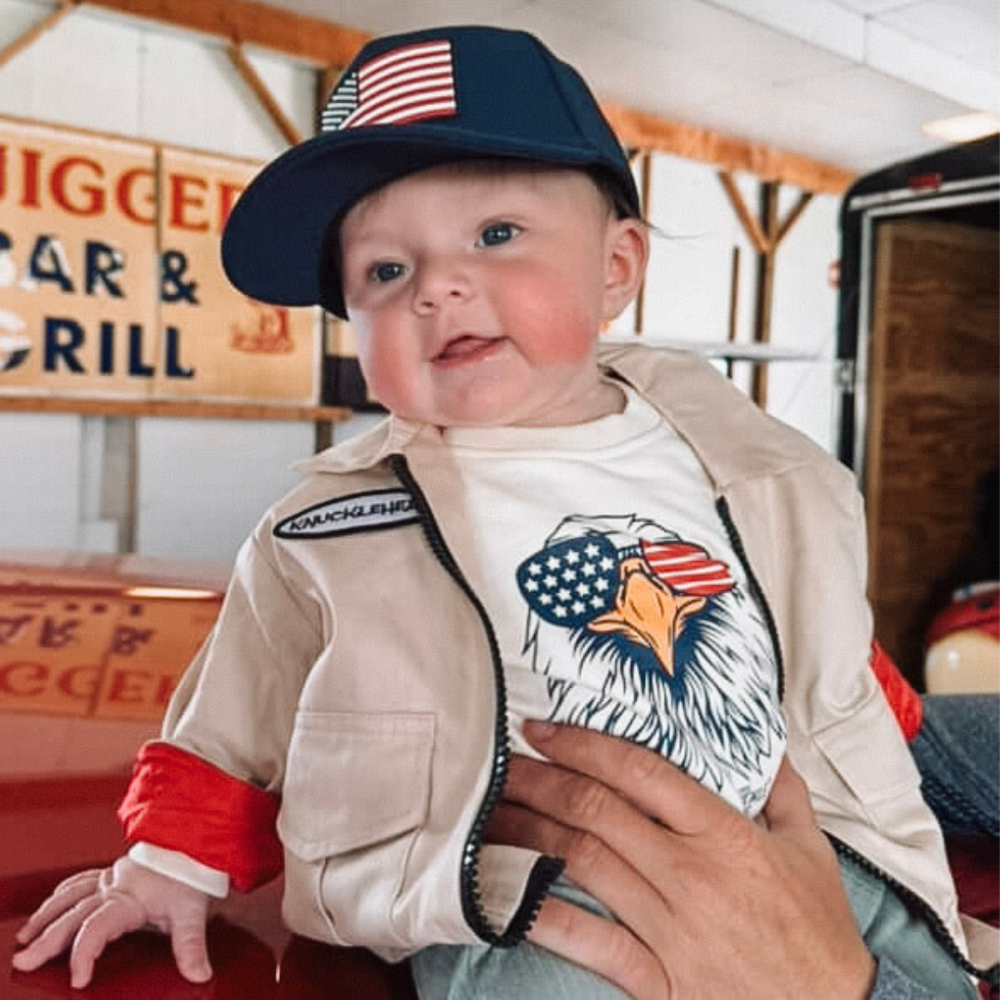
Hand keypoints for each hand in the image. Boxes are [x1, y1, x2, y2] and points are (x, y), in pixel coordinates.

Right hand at [12, 856, 211, 988]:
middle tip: (25, 961)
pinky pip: (80, 881)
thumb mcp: (192, 911)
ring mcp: (111, 878)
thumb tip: (199, 974)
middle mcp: (114, 886)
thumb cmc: (191, 874)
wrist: (195, 839)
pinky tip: (49, 906)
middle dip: (47, 940)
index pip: (97, 927)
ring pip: (69, 896)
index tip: (79, 979)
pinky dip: (60, 895)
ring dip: (45, 917)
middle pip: (73, 915)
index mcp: (129, 898)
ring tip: (25, 937)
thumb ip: (191, 945)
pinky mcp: (113, 873)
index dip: (84, 954)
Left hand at [489, 721, 875, 999]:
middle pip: (596, 811)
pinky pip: (590, 941)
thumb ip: (781, 787)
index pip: (638, 771)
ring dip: (529, 833)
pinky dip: (546, 914)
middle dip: (539, 779)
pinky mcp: (658, 980)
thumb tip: (760, 738)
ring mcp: (669, 927)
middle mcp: (689, 873)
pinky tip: (512, 892)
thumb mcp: (811, 847)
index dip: (582, 744)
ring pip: (581, 863)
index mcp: (724, 834)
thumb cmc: (819, 931)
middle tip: (502, 762)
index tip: (542, 728)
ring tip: (493, 814)